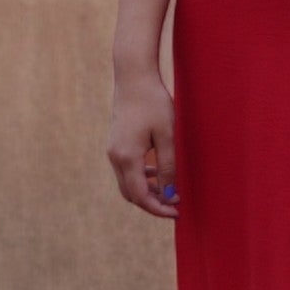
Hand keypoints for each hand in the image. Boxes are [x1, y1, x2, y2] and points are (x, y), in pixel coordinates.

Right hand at [107, 69, 180, 219]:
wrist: (133, 77)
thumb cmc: (153, 103)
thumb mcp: (166, 135)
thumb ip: (167, 166)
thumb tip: (169, 194)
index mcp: (127, 157)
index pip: (140, 196)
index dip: (158, 209)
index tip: (177, 212)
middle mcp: (115, 157)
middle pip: (131, 194)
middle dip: (153, 203)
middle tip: (176, 204)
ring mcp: (113, 151)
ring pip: (128, 184)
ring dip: (147, 191)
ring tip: (171, 191)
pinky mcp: (116, 144)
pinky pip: (126, 170)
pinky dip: (141, 178)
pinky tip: (158, 173)